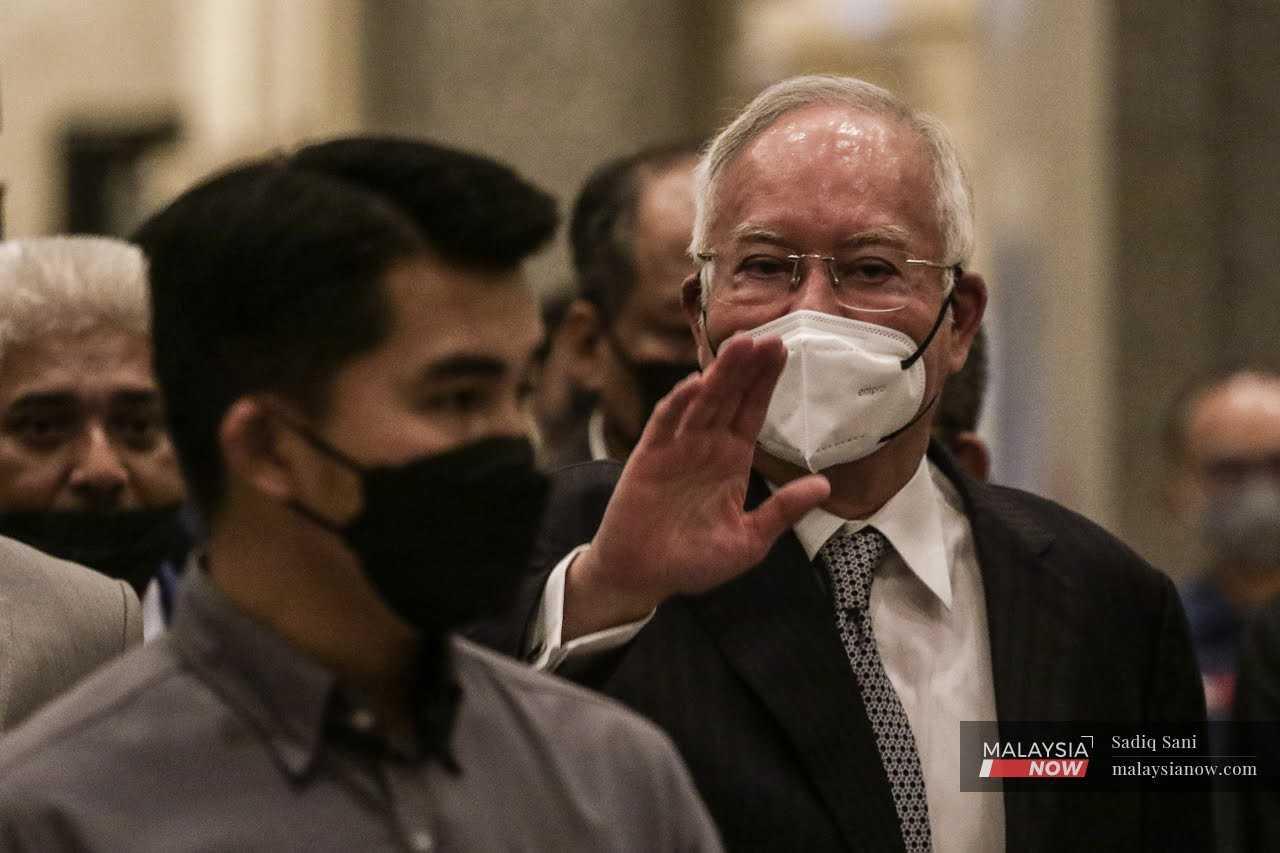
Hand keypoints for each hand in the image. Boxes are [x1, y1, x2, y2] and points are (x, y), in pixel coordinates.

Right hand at [564, 334, 829, 638]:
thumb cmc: (693, 561)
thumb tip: (824, 486)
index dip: (766, 383)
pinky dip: (679, 404)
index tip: (782, 351)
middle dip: (748, 368)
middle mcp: (706, 447)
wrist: (643, 577)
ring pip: (703, 402)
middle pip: (731, 398)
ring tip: (741, 346)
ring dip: (720, 375)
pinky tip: (696, 384)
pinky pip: (665, 424)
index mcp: (731, 461)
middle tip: (769, 337)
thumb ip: (783, 510)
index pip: (752, 412)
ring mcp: (677, 448)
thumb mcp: (749, 540)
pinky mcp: (649, 457)